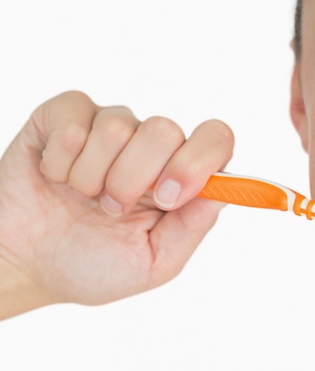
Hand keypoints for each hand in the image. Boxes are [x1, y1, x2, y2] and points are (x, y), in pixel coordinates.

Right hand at [0, 91, 233, 317]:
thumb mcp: (153, 261)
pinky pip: (73, 123)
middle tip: (111, 209)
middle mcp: (150, 146)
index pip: (216, 139)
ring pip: (118, 126)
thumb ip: (193, 225)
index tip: (168, 197)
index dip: (198, 161)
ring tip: (82, 198)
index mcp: (179, 176)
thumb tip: (226, 189)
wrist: (23, 263)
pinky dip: (60, 164)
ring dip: (93, 177)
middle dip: (132, 180)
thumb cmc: (90, 264)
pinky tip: (56, 179)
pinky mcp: (66, 116)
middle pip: (166, 130)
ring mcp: (109, 127)